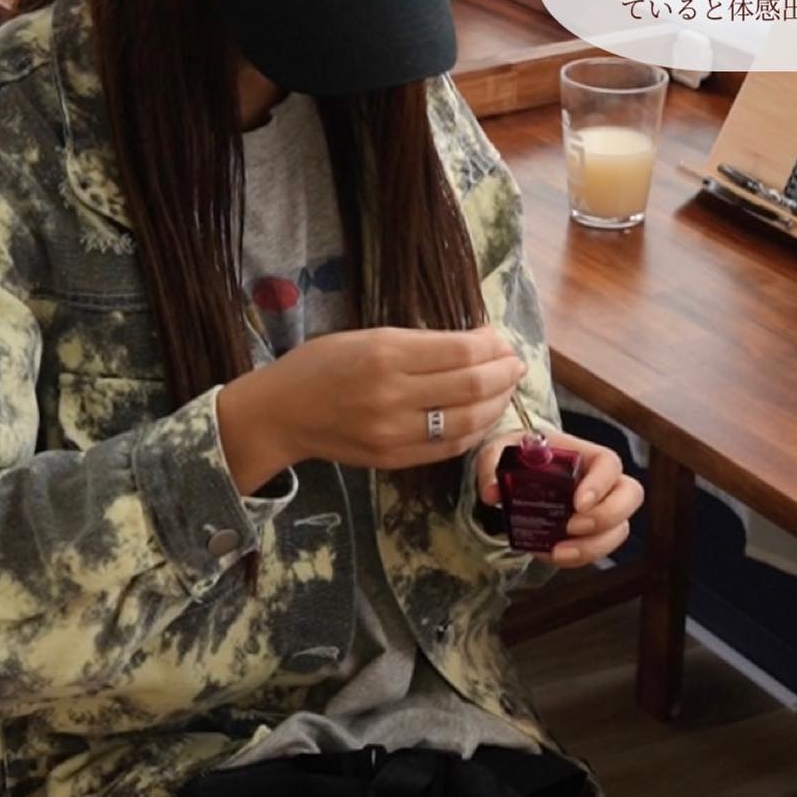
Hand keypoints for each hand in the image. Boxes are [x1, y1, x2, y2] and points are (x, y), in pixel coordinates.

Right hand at [217, 324, 526, 494]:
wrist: (281, 414)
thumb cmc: (322, 365)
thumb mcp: (367, 337)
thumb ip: (422, 342)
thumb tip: (479, 341)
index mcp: (385, 355)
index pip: (461, 351)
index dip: (492, 346)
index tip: (502, 340)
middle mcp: (392, 396)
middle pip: (473, 385)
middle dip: (504, 372)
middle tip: (515, 363)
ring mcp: (395, 433)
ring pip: (469, 420)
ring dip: (498, 402)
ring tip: (506, 388)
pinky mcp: (395, 459)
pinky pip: (451, 447)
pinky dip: (476, 429)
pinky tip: (485, 415)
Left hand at [474, 429, 644, 566]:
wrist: (518, 469)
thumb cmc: (518, 454)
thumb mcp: (500, 449)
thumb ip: (492, 464)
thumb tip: (492, 493)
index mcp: (584, 454)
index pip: (610, 463)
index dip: (601, 485)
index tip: (578, 503)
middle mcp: (601, 481)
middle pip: (630, 496)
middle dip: (607, 517)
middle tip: (572, 527)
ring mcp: (600, 508)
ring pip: (620, 529)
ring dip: (594, 546)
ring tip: (559, 551)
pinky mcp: (589, 533)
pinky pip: (597, 549)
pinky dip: (577, 558)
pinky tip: (550, 554)